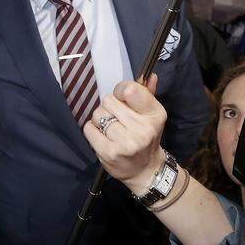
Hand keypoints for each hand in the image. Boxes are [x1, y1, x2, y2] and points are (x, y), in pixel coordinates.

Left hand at [81, 75, 164, 195]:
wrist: (145, 170)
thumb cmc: (147, 137)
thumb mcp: (152, 116)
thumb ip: (148, 94)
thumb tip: (148, 75)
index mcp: (154, 115)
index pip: (130, 89)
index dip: (121, 91)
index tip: (123, 98)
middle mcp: (142, 129)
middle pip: (109, 100)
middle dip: (110, 107)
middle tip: (117, 118)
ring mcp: (125, 142)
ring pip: (98, 114)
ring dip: (100, 118)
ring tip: (111, 128)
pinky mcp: (108, 153)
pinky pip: (89, 128)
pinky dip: (92, 129)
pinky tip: (102, 136)